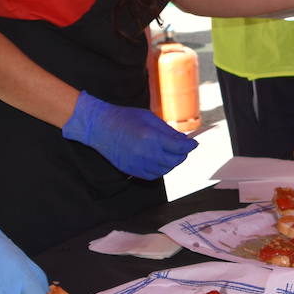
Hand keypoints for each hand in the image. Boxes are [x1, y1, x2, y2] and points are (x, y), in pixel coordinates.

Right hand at [62, 91, 196, 179]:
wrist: (99, 127)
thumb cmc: (124, 118)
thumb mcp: (149, 118)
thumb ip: (168, 130)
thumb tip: (184, 140)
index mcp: (151, 137)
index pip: (179, 147)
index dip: (190, 146)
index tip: (194, 143)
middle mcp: (146, 153)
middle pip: (175, 161)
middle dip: (182, 155)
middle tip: (184, 149)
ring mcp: (138, 163)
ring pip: (165, 170)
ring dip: (172, 163)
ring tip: (171, 154)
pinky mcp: (131, 170)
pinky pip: (153, 175)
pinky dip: (160, 169)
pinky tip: (160, 161)